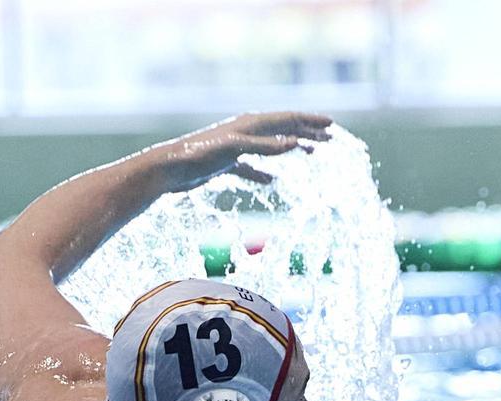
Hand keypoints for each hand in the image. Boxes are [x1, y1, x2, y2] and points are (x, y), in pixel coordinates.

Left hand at [159, 111, 333, 190]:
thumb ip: (264, 147)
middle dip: (307, 132)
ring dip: (291, 147)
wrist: (168, 169)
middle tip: (330, 138)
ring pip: (270, 146)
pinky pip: (251, 167)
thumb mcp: (235, 149)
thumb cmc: (199, 155)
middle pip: (282, 129)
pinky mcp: (224, 164)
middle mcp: (244, 131)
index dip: (310, 121)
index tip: (332, 125)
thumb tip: (295, 143)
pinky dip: (264, 172)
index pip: (287, 119)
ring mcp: (235, 147)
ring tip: (310, 152)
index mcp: (249, 124)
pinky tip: (272, 181)